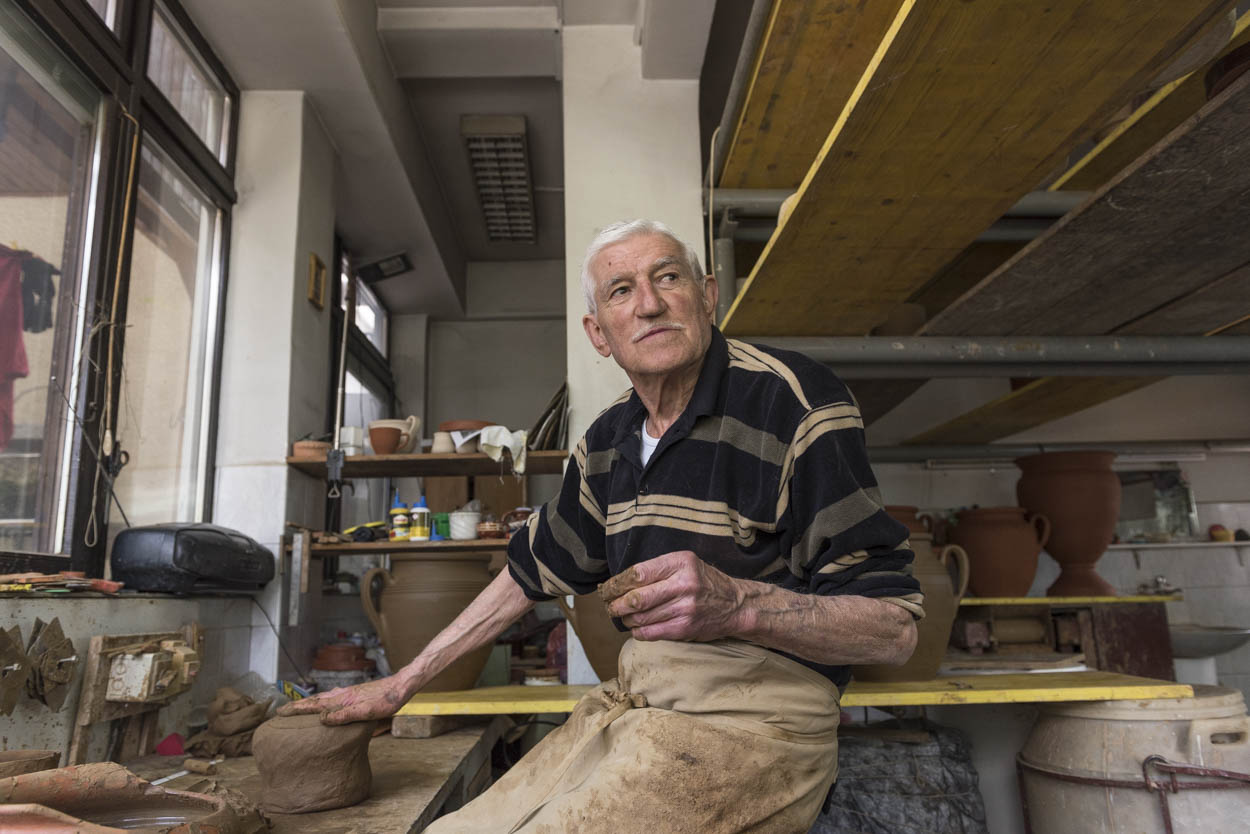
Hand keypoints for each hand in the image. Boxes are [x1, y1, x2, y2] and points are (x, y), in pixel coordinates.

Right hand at [276, 674, 414, 724]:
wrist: (402, 686)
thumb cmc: (387, 701)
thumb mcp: (367, 712)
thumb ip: (345, 715)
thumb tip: (322, 719)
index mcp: (342, 699)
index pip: (314, 704)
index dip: (297, 709)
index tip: (280, 712)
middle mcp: (342, 694)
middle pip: (315, 700)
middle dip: (298, 706)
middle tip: (282, 711)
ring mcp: (349, 693)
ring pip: (324, 698)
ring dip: (310, 703)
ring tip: (299, 708)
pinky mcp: (356, 694)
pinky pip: (333, 698)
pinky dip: (323, 701)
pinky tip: (327, 704)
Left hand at [600, 550, 746, 641]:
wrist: (735, 604)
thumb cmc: (703, 582)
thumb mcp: (685, 564)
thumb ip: (657, 569)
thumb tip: (619, 582)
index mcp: (680, 562)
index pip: (637, 573)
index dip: (616, 584)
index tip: (606, 589)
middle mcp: (683, 584)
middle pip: (635, 598)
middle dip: (615, 604)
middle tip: (608, 606)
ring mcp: (685, 608)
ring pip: (640, 617)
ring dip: (625, 619)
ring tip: (622, 616)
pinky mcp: (685, 628)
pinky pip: (650, 633)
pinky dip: (637, 631)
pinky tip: (636, 627)